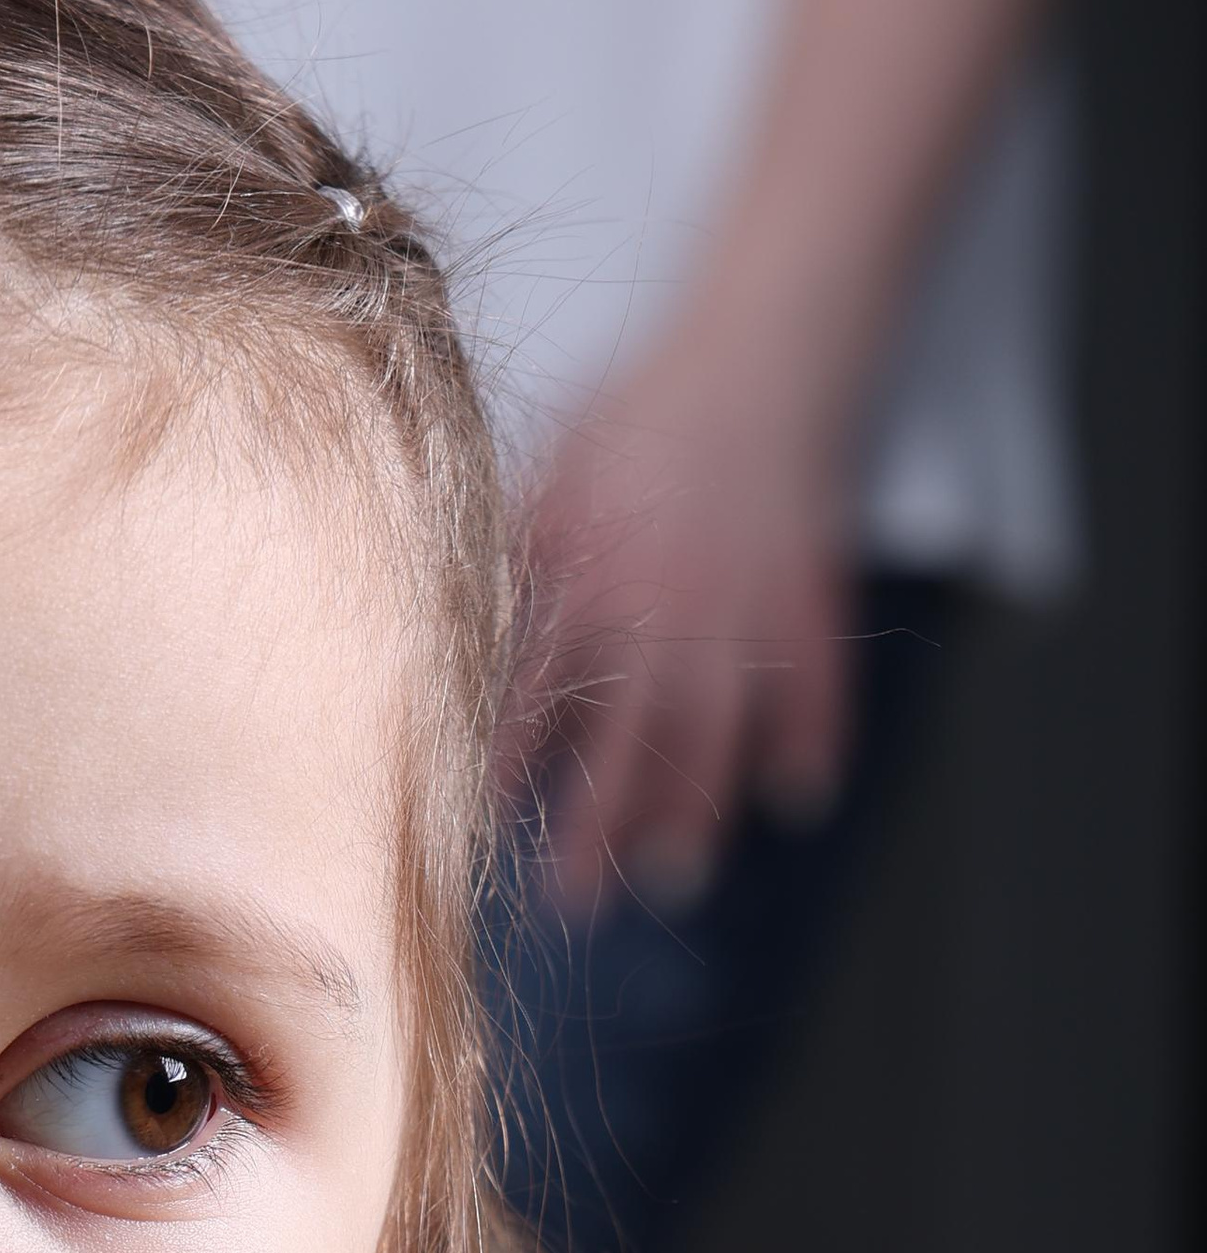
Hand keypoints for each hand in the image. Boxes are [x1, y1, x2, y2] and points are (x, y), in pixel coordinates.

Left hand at [509, 344, 854, 912]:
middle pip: (627, 737)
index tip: (479, 825)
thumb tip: (439, 632)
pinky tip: (798, 799)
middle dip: (598, 822)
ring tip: (675, 877)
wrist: (757, 351)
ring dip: (696, 809)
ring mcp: (744, 609)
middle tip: (574, 901)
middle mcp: (664, 608)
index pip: (536, 692)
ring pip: (716, 728)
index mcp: (588, 578)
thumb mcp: (549, 479)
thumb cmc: (637, 418)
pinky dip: (811, 740)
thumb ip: (506, 561)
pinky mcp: (808, 598)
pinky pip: (813, 683)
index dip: (506, 762)